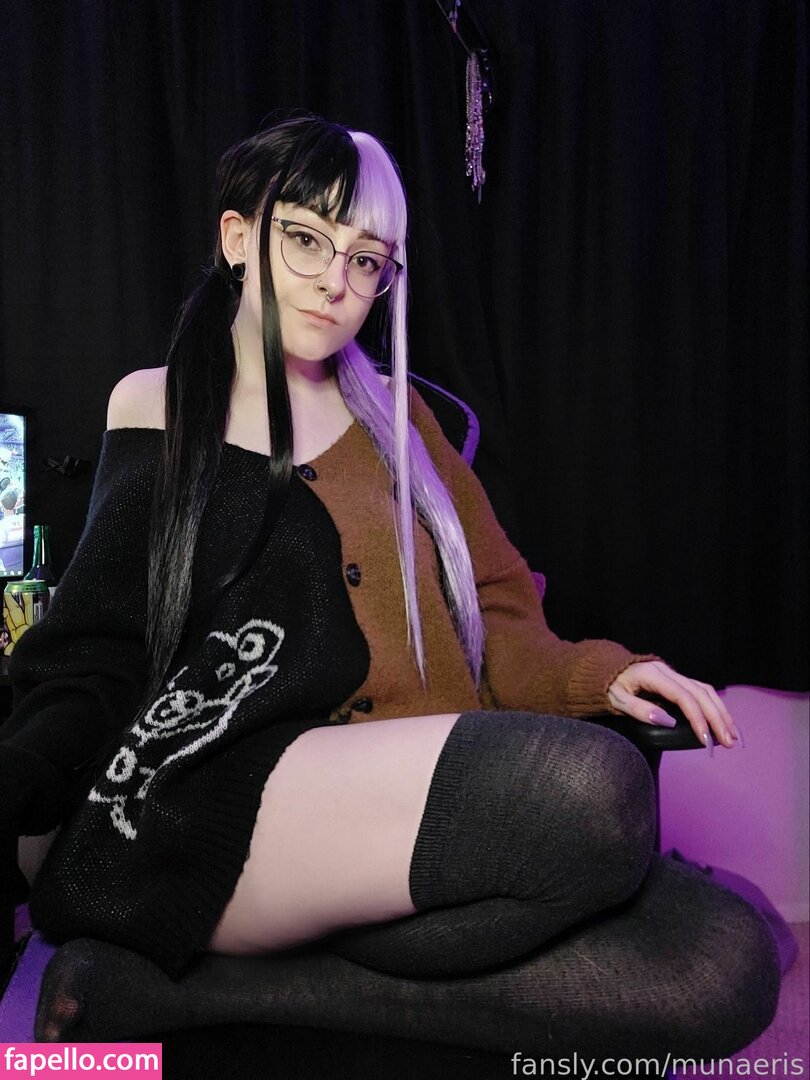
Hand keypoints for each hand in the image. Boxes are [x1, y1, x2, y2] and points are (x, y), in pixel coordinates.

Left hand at [607, 660, 737, 747]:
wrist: (603, 669)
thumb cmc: (607, 686)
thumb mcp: (616, 699)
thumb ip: (639, 709)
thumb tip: (667, 721)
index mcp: (653, 674)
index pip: (683, 696)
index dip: (697, 718)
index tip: (706, 739)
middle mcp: (667, 671)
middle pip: (700, 693)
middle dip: (717, 718)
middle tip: (728, 742)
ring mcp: (673, 674)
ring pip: (705, 691)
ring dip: (721, 712)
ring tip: (732, 736)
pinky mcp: (676, 680)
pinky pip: (701, 691)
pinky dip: (714, 706)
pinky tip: (722, 721)